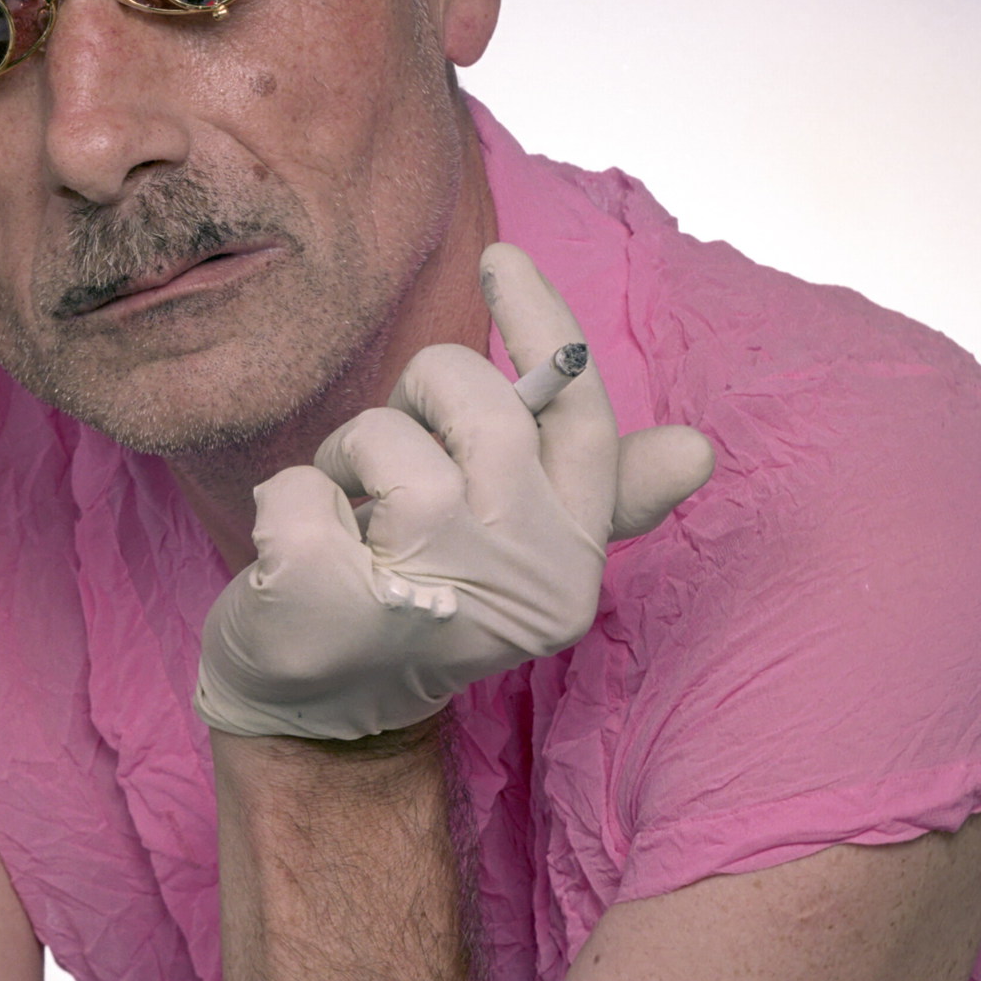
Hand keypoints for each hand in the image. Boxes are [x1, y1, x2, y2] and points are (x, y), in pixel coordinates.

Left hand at [194, 245, 712, 740]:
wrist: (316, 723)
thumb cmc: (413, 604)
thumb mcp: (510, 548)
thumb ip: (592, 490)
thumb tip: (699, 451)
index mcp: (573, 563)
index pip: (583, 419)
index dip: (549, 324)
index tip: (499, 257)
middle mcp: (522, 586)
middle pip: (484, 408)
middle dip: (421, 397)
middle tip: (388, 460)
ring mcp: (431, 601)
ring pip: (386, 440)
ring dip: (348, 459)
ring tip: (349, 519)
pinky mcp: (330, 614)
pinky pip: (293, 493)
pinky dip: (280, 505)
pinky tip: (291, 561)